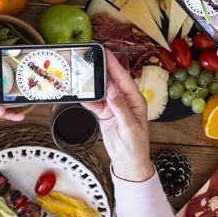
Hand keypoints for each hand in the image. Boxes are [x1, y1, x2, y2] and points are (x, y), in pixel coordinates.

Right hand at [82, 50, 152, 181]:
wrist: (128, 163)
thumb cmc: (136, 146)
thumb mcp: (130, 128)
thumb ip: (121, 108)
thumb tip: (113, 90)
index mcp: (136, 100)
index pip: (124, 79)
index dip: (115, 65)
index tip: (106, 53)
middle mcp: (125, 100)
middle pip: (112, 81)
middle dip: (102, 69)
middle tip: (91, 58)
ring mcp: (114, 106)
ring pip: (102, 91)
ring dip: (93, 85)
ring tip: (82, 74)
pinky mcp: (105, 114)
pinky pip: (95, 104)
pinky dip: (88, 100)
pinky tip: (81, 96)